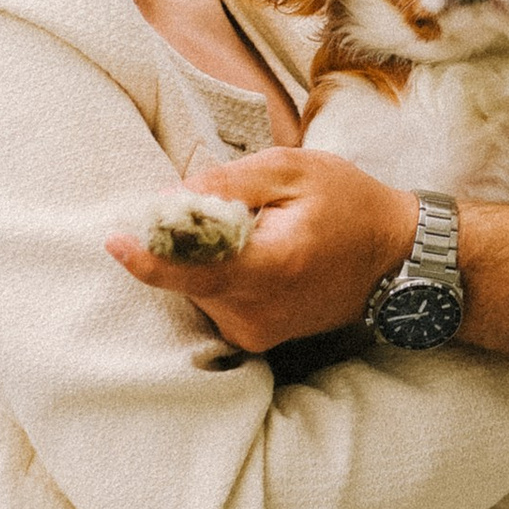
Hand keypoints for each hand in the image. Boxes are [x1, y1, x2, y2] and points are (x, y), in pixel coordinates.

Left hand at [107, 150, 417, 353]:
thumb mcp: (293, 170)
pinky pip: (213, 301)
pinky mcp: (257, 338)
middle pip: (187, 276)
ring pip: (197, 289)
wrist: (397, 259)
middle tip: (203, 206)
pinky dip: (216, 273)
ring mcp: (257, 331)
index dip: (145, 257)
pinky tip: (248, 251)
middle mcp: (258, 311)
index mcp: (271, 267)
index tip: (111, 239)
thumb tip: (167, 198)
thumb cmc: (350, 204)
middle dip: (180, 241)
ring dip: (201, 257)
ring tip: (249, 228)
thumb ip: (227, 183)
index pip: (191, 268)